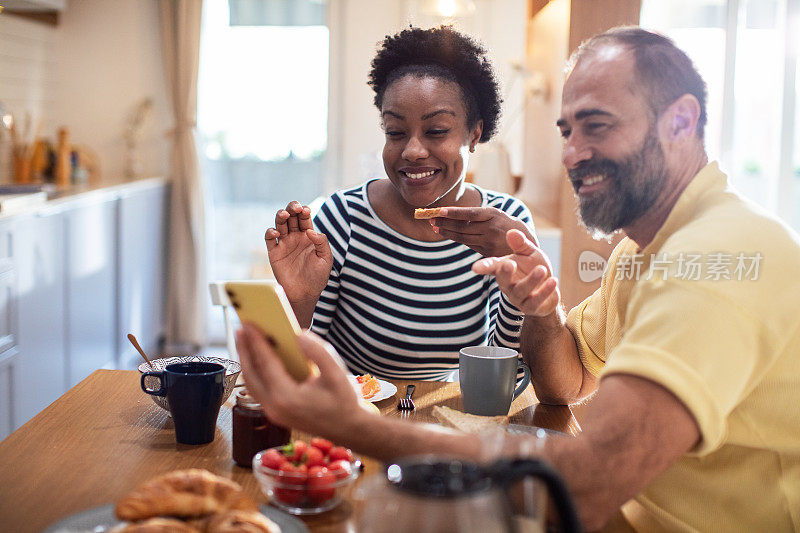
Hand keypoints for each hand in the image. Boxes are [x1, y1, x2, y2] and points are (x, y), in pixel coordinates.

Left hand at [236, 323, 369, 439]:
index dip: (256, 342)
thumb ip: (318, 352)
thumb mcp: (336, 374)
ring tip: (245, 340)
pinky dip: (254, 372)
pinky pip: (258, 390)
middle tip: (241, 328)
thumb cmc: (344, 403)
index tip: (248, 324)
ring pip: (251, 383)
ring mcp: (273, 412)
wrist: (348, 430)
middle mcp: (275, 407)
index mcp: (287, 397)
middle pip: (251, 374)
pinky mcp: (275, 413)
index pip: (265, 364)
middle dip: (244, 349)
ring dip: (246, 361)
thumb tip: (299, 335)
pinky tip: (257, 359)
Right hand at [265, 201, 332, 304]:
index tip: (306, 211)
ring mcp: (284, 244)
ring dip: (281, 215)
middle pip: (291, 216)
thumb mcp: (326, 259)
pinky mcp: (274, 253)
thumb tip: (310, 231)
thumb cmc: (317, 277)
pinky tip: (276, 233)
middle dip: (292, 208)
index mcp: (309, 236)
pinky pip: (269, 239)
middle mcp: (295, 237)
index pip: (305, 218)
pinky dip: (270, 232)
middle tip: (295, 208)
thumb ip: (321, 243)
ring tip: (285, 214)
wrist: (304, 294)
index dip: (304, 211)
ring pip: (280, 223)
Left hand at [430, 207, 536, 256]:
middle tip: (430, 218)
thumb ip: (479, 215)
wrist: (526, 243)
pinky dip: (457, 239)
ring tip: (435, 227)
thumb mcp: (497, 214)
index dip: (452, 213)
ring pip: (463, 237)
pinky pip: (468, 244)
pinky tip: (448, 234)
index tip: (438, 211)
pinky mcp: (487, 253)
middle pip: (462, 226)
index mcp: (493, 214)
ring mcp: (489, 242)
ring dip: (447, 232)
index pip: (469, 214)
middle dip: (444, 222)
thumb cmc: (507, 224)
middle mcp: (491, 228)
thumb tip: (453, 214)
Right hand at [472, 229, 559, 316]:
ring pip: (521, 291)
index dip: (483, 267)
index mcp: (504, 269)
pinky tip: (553, 281)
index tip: (475, 267)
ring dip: (531, 280)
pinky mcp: (531, 307)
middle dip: (505, 273)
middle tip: (509, 264)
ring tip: (542, 269)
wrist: (548, 288)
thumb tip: (512, 232)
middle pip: (502, 280)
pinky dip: (545, 291)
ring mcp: (518, 298)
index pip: (491, 267)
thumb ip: (521, 244)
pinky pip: (536, 301)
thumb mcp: (530, 253)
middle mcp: (508, 285)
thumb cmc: (534, 267)